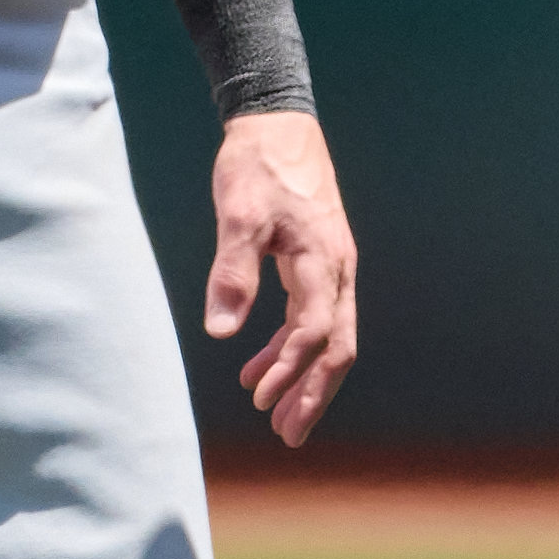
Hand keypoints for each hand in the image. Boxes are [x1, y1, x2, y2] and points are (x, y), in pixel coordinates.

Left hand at [203, 109, 358, 446]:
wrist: (278, 123)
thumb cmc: (257, 166)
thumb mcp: (237, 214)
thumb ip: (232, 272)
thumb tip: (221, 331)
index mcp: (322, 260)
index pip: (316, 330)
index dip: (290, 370)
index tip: (260, 399)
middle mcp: (338, 269)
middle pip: (337, 347)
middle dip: (313, 394)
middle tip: (289, 436)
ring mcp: (333, 267)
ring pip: (329, 336)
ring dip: (303, 378)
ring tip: (274, 415)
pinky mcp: (320, 263)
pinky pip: (314, 317)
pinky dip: (289, 347)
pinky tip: (257, 365)